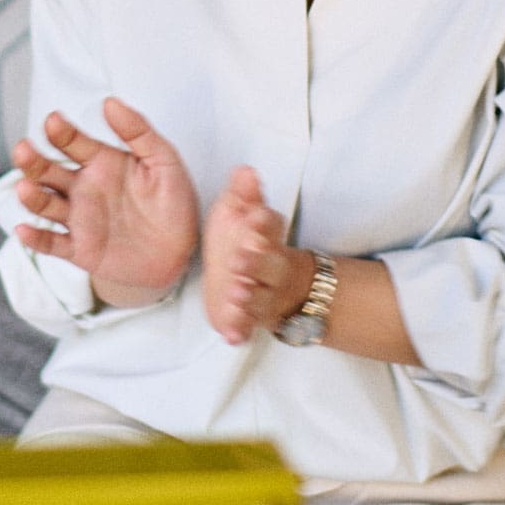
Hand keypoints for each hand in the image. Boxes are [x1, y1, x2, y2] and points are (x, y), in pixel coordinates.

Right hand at [10, 97, 198, 305]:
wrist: (181, 250)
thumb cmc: (172, 201)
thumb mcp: (164, 160)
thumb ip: (138, 130)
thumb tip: (110, 102)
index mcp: (100, 162)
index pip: (73, 142)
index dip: (61, 131)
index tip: (53, 120)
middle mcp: (83, 187)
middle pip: (48, 171)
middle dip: (33, 161)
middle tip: (24, 150)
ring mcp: (78, 218)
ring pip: (45, 205)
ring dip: (32, 196)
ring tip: (25, 187)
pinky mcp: (79, 249)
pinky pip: (52, 244)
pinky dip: (36, 239)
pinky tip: (24, 230)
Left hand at [201, 166, 309, 344]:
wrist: (269, 283)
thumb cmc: (248, 242)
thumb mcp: (239, 214)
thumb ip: (244, 195)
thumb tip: (246, 170)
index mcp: (268, 237)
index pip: (273, 227)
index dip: (264, 223)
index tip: (254, 218)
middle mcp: (273, 268)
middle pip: (272, 266)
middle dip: (258, 263)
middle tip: (241, 257)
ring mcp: (265, 296)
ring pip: (262, 299)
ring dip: (251, 298)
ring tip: (237, 293)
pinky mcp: (250, 320)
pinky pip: (248, 328)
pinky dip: (241, 331)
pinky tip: (232, 334)